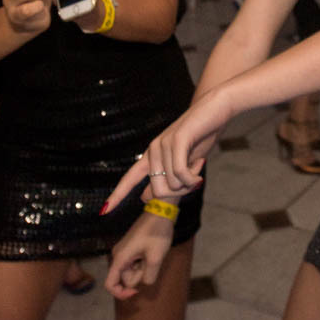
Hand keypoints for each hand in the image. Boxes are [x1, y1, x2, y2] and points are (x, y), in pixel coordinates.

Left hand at [102, 89, 229, 211]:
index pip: (130, 178)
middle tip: (194, 178)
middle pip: (159, 191)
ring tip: (199, 162)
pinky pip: (181, 173)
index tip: (103, 211)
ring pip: (173, 184)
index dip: (117, 195)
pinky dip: (193, 178)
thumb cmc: (202, 135)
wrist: (216, 108)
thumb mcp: (184, 161)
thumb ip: (167, 177)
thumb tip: (144, 198)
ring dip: (191, 181)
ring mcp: (163, 144)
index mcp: (151, 155)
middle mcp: (153, 150)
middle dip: (180, 192)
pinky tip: (201, 166)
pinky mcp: (177, 140)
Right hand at [105, 213, 174, 299]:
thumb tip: (143, 283)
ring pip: (131, 271)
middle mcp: (118, 256)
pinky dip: (144, 262)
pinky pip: (135, 263)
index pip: (110, 284)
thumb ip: (148, 276)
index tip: (136, 292)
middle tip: (151, 260)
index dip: (121, 293)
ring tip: (152, 253)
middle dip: (139, 275)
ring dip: (143, 268)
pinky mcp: (130, 248)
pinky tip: (152, 251)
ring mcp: (124, 251)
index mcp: (120, 258)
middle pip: (124, 278)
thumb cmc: (157, 234)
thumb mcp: (155, 258)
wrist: (161, 212)